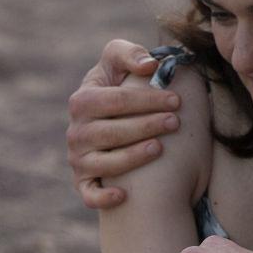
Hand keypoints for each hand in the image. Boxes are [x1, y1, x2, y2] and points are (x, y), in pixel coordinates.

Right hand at [66, 39, 179, 209]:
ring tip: (159, 148)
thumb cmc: (117, 86)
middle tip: (174, 121)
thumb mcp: (117, 62)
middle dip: (144, 126)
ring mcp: (78, 158)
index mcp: (82, 101)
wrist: (107, 117)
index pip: (114, 100)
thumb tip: (150, 66)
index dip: (146, 99)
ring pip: (102, 163)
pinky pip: (88, 194)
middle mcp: (76, 131)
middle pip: (109, 132)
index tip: (176, 99)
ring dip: (130, 157)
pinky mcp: (84, 181)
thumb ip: (129, 54)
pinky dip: (102, 198)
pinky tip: (123, 195)